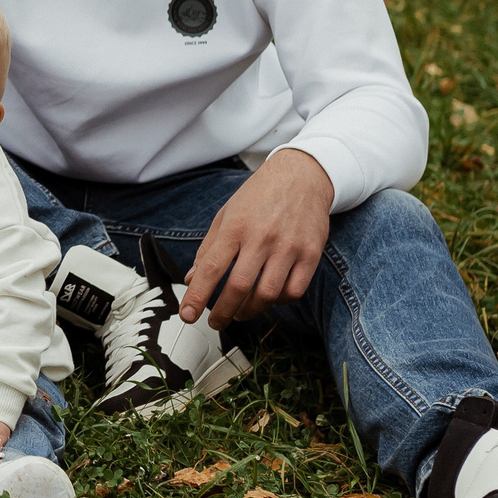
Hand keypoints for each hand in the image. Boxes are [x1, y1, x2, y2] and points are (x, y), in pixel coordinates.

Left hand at [179, 149, 333, 327]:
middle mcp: (262, 237)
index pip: (211, 268)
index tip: (187, 315)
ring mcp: (289, 246)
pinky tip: (269, 298)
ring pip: (268, 294)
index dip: (197, 296)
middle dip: (223, 312)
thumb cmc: (259, 196)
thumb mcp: (226, 214)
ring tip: (240, 312)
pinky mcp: (311, 253)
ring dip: (250, 310)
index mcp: (235, 226)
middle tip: (215, 322)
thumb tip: (192, 279)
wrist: (302, 175)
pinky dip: (279, 301)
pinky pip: (294, 290)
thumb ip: (208, 248)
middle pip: (240, 286)